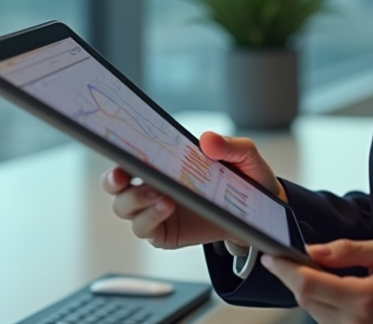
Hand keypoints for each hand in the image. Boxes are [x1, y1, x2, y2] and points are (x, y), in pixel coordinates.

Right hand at [99, 131, 286, 249]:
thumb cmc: (245, 179)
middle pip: (116, 185)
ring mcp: (156, 210)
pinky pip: (145, 228)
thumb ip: (230, 146)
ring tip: (161, 194)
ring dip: (136, 199)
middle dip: (113, 179)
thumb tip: (207, 140)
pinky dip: (150, 218)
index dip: (116, 150)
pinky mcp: (164, 232)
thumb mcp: (245, 157)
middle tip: (123, 175)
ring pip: (125, 208)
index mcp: (163, 161)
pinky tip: (166, 207)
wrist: (259, 214)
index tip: (117, 147)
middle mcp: (153, 185)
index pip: (129, 154)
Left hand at [261, 238, 372, 323]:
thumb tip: (313, 250)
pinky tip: (337, 291)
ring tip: (328, 273)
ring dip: (310, 291)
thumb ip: (348, 250)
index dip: (284, 269)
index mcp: (363, 299)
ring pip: (313, 313)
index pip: (307, 284)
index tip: (271, 257)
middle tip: (298, 257)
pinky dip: (323, 305)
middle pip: (305, 300)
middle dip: (295, 277)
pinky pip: (327, 323)